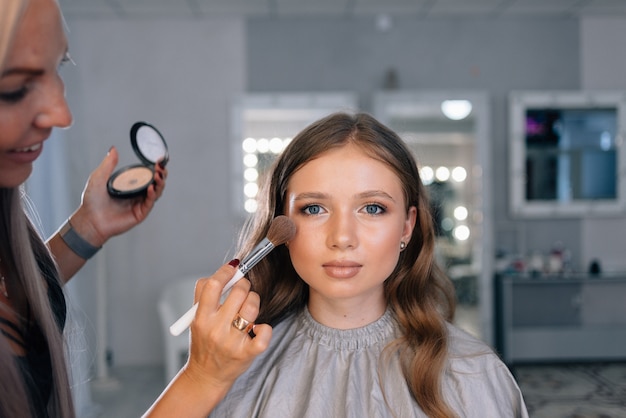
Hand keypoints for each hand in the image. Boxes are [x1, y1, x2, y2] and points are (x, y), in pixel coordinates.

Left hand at [69, 146, 166, 245]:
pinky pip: (150, 202)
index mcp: (129, 185)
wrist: (90, 220)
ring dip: (159, 183)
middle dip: (161, 174)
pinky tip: (151, 188)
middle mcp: (136, 194)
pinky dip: (152, 194)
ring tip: (158, 176)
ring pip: (156, 192)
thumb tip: (113, 149)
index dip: (155, 168)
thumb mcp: (99, 177)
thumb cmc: (92, 201)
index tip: (159, 160)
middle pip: (155, 182)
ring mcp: (139, 203)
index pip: (146, 174)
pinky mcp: (140, 213)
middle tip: (160, 168)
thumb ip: (108, 164)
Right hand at [183, 262, 271, 390]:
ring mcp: (232, 342)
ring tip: (248, 308)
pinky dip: (264, 327)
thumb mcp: (196, 318)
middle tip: (243, 288)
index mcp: (201, 318)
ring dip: (254, 301)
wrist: (206, 376)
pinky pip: (264, 332)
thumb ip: (206, 293)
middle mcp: (215, 330)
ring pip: (252, 307)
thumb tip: (229, 268)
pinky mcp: (247, 354)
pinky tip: (257, 328)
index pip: (212, 285)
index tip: (233, 268)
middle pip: (238, 293)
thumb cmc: (204, 341)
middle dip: (244, 285)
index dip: (225, 272)